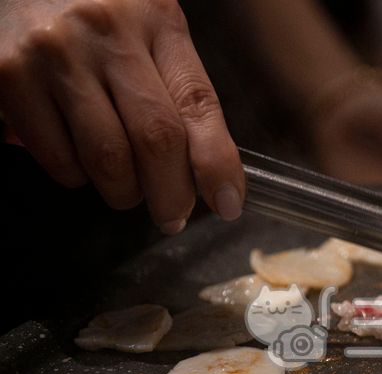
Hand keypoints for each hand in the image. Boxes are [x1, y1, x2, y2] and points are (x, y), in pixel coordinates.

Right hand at [0, 0, 244, 232]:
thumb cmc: (95, 20)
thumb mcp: (147, 34)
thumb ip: (177, 91)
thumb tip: (207, 174)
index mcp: (155, 19)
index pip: (198, 103)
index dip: (217, 163)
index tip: (228, 204)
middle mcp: (107, 32)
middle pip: (157, 139)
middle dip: (172, 194)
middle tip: (173, 216)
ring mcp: (55, 53)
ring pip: (108, 159)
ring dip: (125, 192)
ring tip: (126, 188)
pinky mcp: (9, 75)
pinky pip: (59, 158)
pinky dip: (78, 176)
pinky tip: (80, 158)